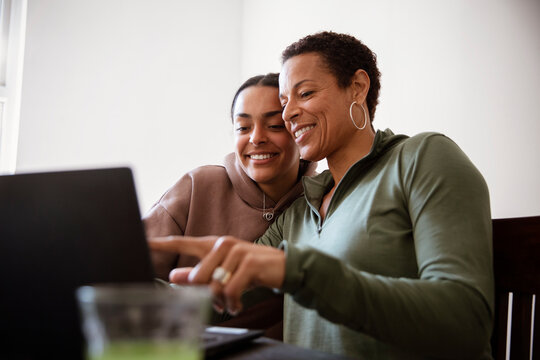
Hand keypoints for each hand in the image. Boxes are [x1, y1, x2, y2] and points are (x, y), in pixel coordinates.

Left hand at [148, 235, 285, 314]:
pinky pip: (231, 290)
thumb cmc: (248, 270)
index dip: (162, 243)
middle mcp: (223, 244)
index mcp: (212, 245)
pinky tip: (237, 305)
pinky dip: (233, 303)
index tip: (144, 242)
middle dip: (206, 296)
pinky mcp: (249, 262)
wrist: (281, 267)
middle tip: (217, 304)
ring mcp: (237, 251)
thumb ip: (198, 274)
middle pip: (198, 276)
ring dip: (221, 302)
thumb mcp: (223, 273)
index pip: (182, 242)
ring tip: (229, 305)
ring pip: (215, 285)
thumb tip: (173, 276)